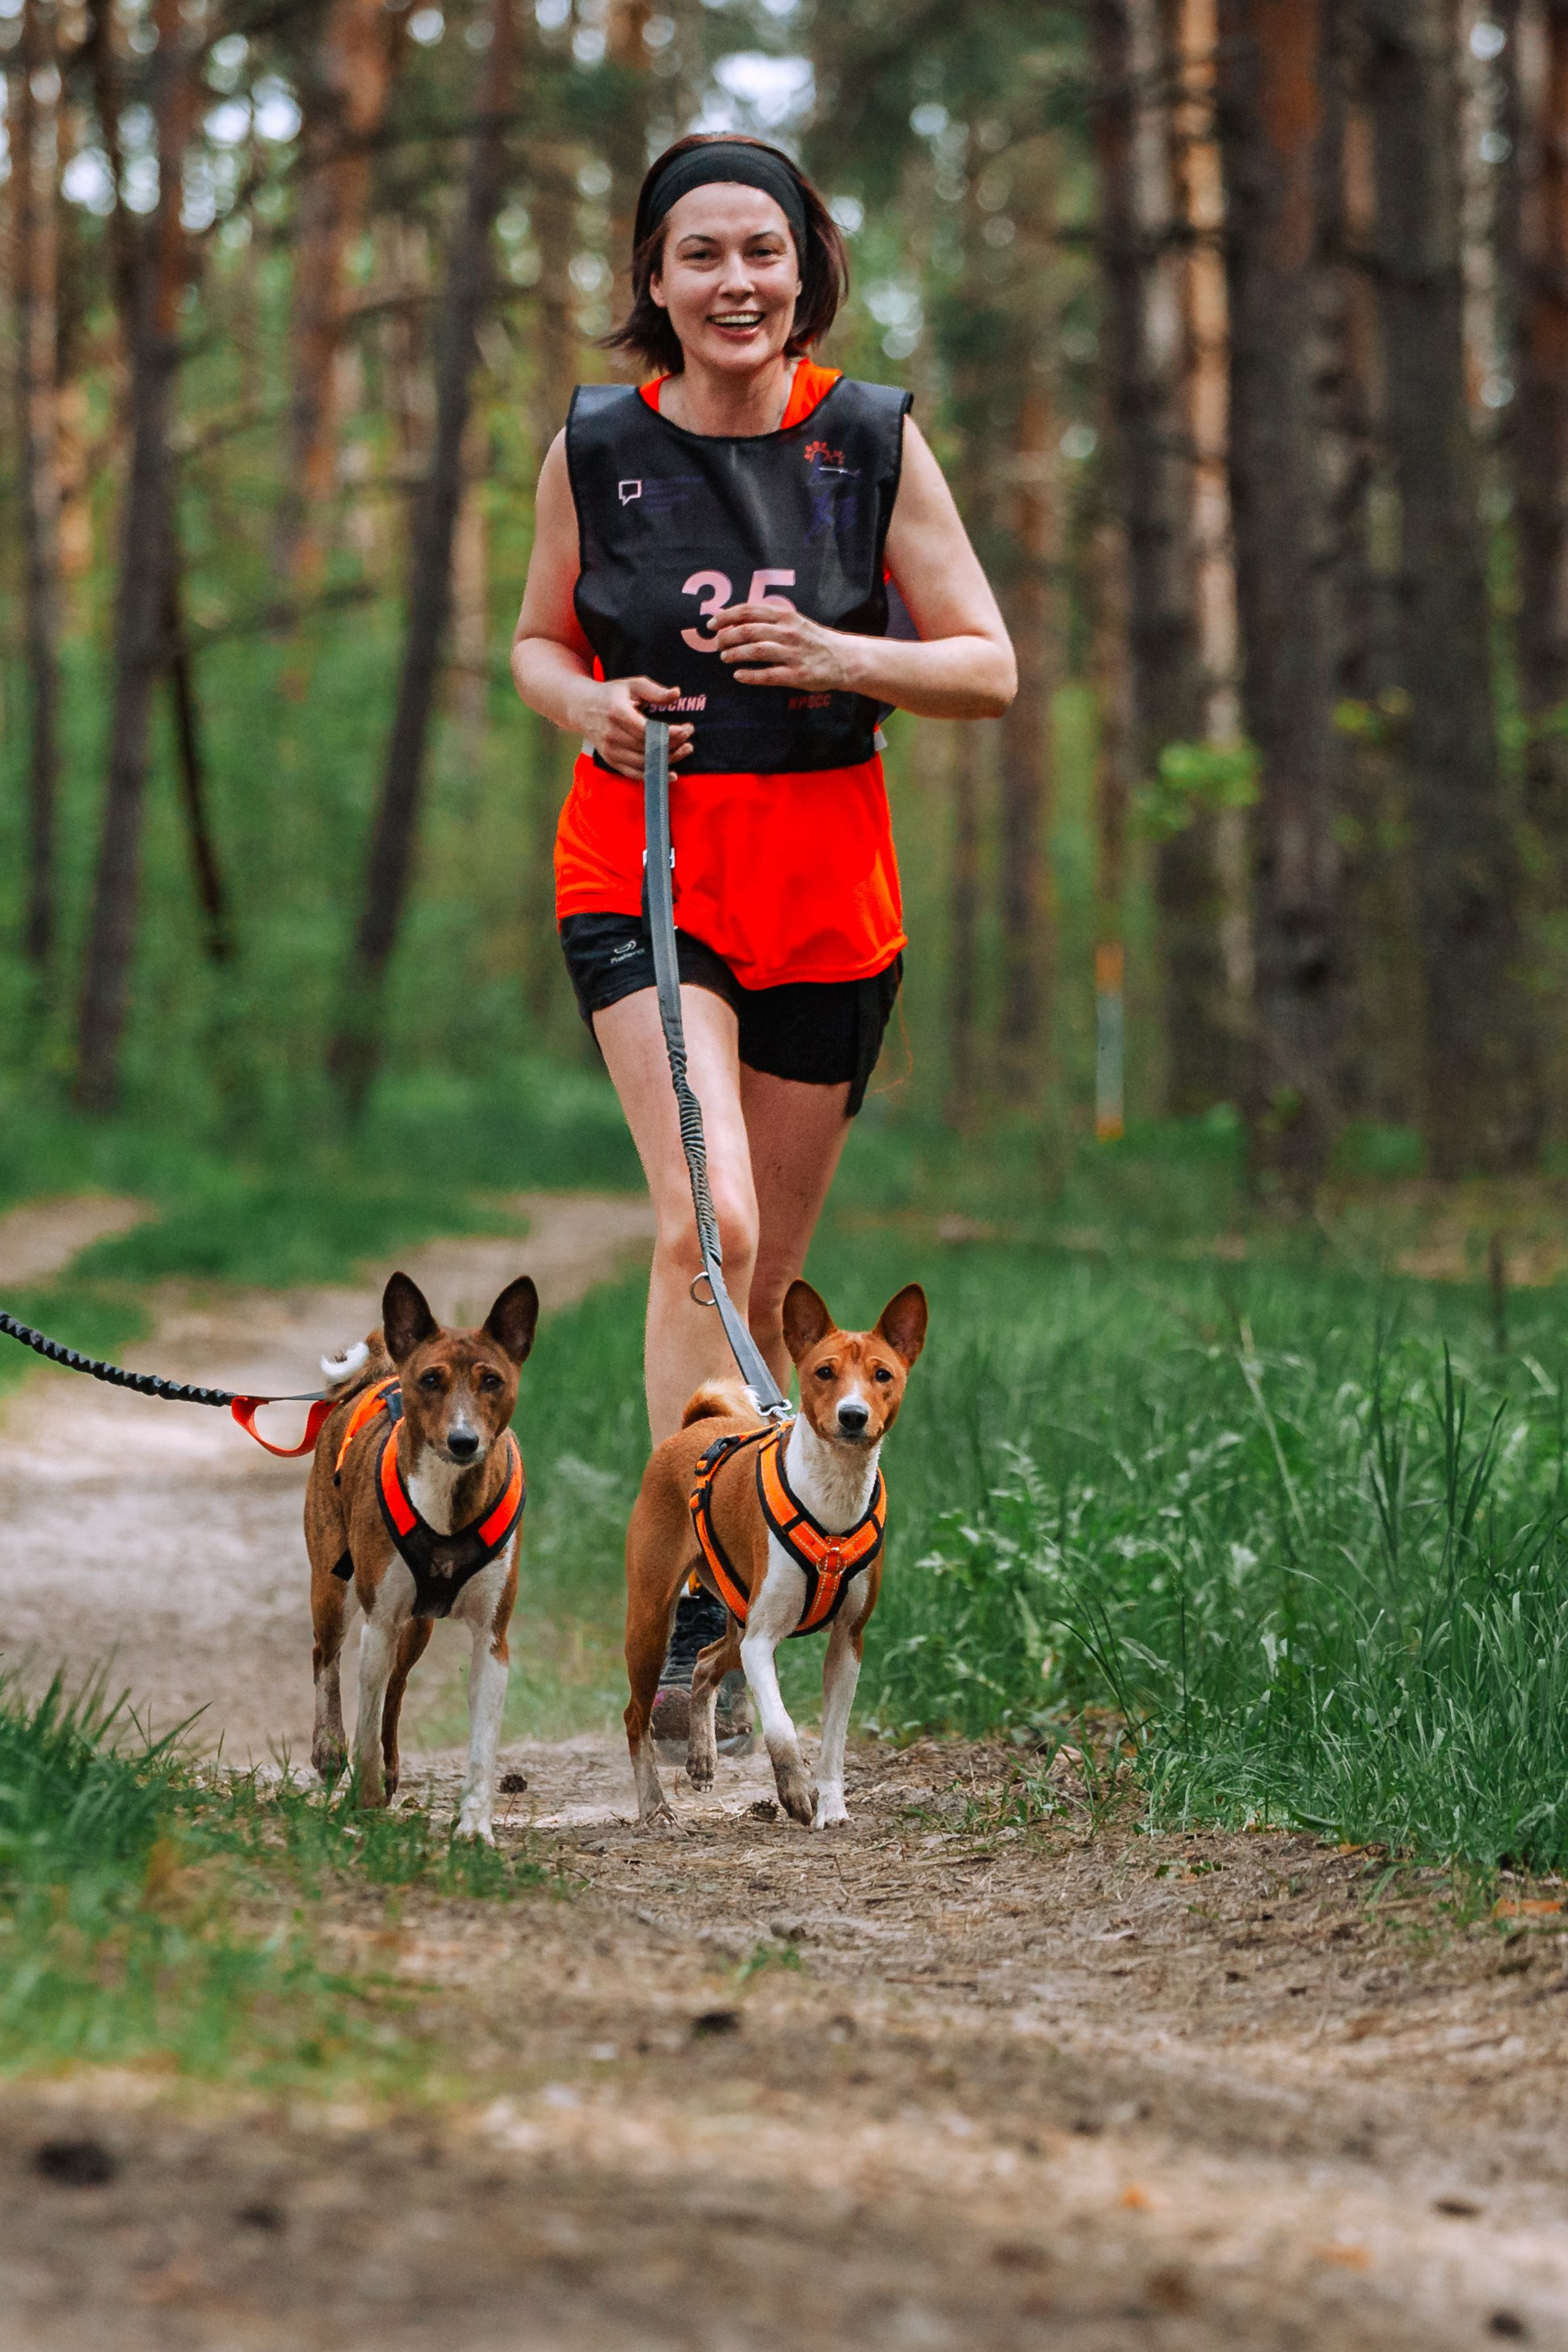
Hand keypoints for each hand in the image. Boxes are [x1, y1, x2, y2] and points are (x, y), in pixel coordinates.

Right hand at [582, 677, 693, 778]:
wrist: (582, 708)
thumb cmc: (612, 694)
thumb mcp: (632, 685)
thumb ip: (654, 691)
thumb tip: (676, 694)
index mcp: (618, 713)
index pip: (649, 731)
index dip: (670, 733)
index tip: (687, 728)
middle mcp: (612, 735)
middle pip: (649, 748)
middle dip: (673, 745)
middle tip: (689, 739)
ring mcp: (610, 750)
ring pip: (644, 763)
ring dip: (668, 760)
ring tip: (685, 750)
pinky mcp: (611, 760)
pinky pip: (634, 773)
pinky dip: (653, 775)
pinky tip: (671, 774)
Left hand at [711, 601, 860, 692]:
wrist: (844, 659)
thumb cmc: (813, 640)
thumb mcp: (794, 622)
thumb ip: (769, 620)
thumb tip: (736, 621)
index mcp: (785, 616)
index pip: (749, 611)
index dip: (726, 617)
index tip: (712, 625)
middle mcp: (788, 632)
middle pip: (749, 631)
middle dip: (727, 637)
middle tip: (717, 644)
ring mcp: (793, 654)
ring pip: (756, 651)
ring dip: (735, 654)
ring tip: (725, 658)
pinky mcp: (797, 675)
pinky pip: (769, 675)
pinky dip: (751, 676)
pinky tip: (738, 676)